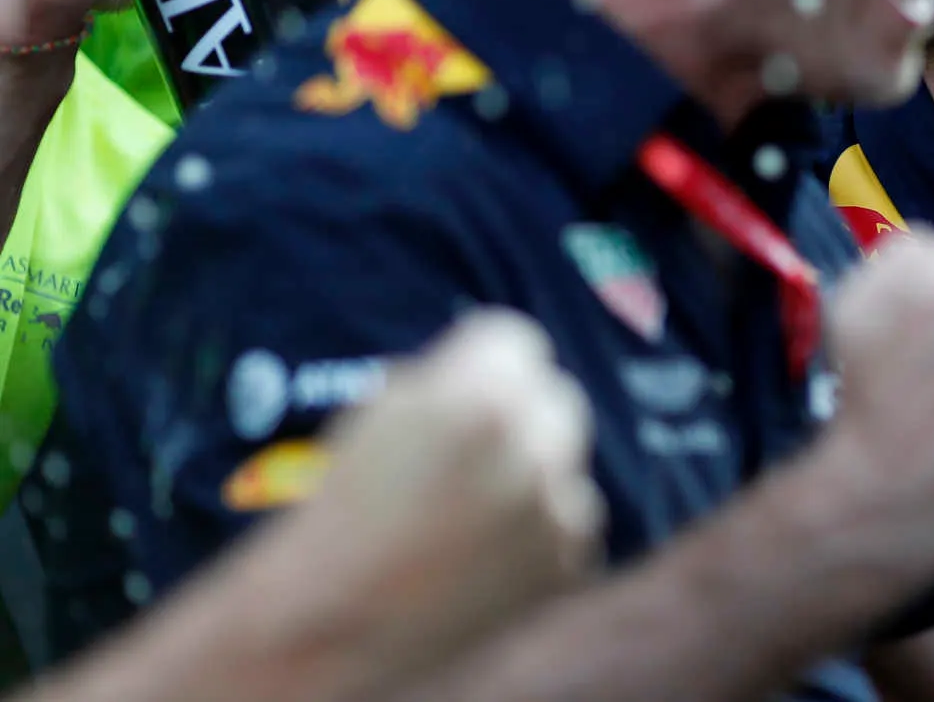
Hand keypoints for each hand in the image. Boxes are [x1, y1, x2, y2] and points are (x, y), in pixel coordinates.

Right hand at [266, 309, 604, 678]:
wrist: (331, 623)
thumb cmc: (342, 512)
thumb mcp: (382, 411)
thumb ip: (450, 379)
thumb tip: (496, 370)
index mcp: (485, 393)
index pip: (519, 341)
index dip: (485, 366)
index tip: (466, 389)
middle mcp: (537, 443)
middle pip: (555, 398)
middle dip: (520, 416)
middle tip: (472, 453)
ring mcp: (561, 507)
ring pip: (565, 464)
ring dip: (533, 478)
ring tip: (468, 516)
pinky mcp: (570, 562)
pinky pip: (567, 526)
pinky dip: (537, 535)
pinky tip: (483, 555)